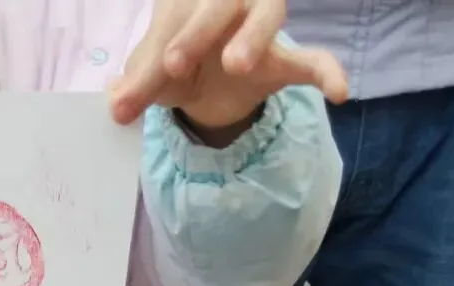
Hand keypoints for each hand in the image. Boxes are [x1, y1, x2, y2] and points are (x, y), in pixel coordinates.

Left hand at [111, 0, 347, 138]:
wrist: (206, 78)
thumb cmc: (179, 59)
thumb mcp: (155, 74)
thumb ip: (139, 87)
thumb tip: (115, 107)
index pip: (180, 11)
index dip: (173, 36)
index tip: (166, 65)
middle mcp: (229, 0)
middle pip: (220, 4)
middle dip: (199, 32)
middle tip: (177, 65)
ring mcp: (260, 25)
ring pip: (267, 16)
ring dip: (254, 37)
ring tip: (240, 66)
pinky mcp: (283, 59)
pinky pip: (312, 60)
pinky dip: (327, 72)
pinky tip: (339, 91)